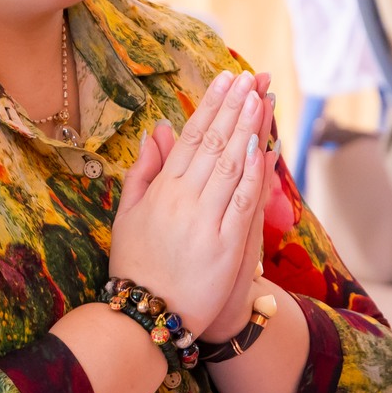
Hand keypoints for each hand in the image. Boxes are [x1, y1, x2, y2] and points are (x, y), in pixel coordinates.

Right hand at [109, 70, 277, 339]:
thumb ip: (143, 172)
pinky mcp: (224, 245)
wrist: (145, 314)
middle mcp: (183, 200)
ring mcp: (205, 221)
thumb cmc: (136, 264)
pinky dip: (253, 174)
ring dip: (247, 130)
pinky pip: (242, 202)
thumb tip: (157, 131)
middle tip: (249, 78)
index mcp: (161, 190)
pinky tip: (263, 147)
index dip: (209, 107)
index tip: (225, 80)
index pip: (190, 138)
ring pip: (230, 166)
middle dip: (233, 108)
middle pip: (213, 144)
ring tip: (260, 99)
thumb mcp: (128, 215)